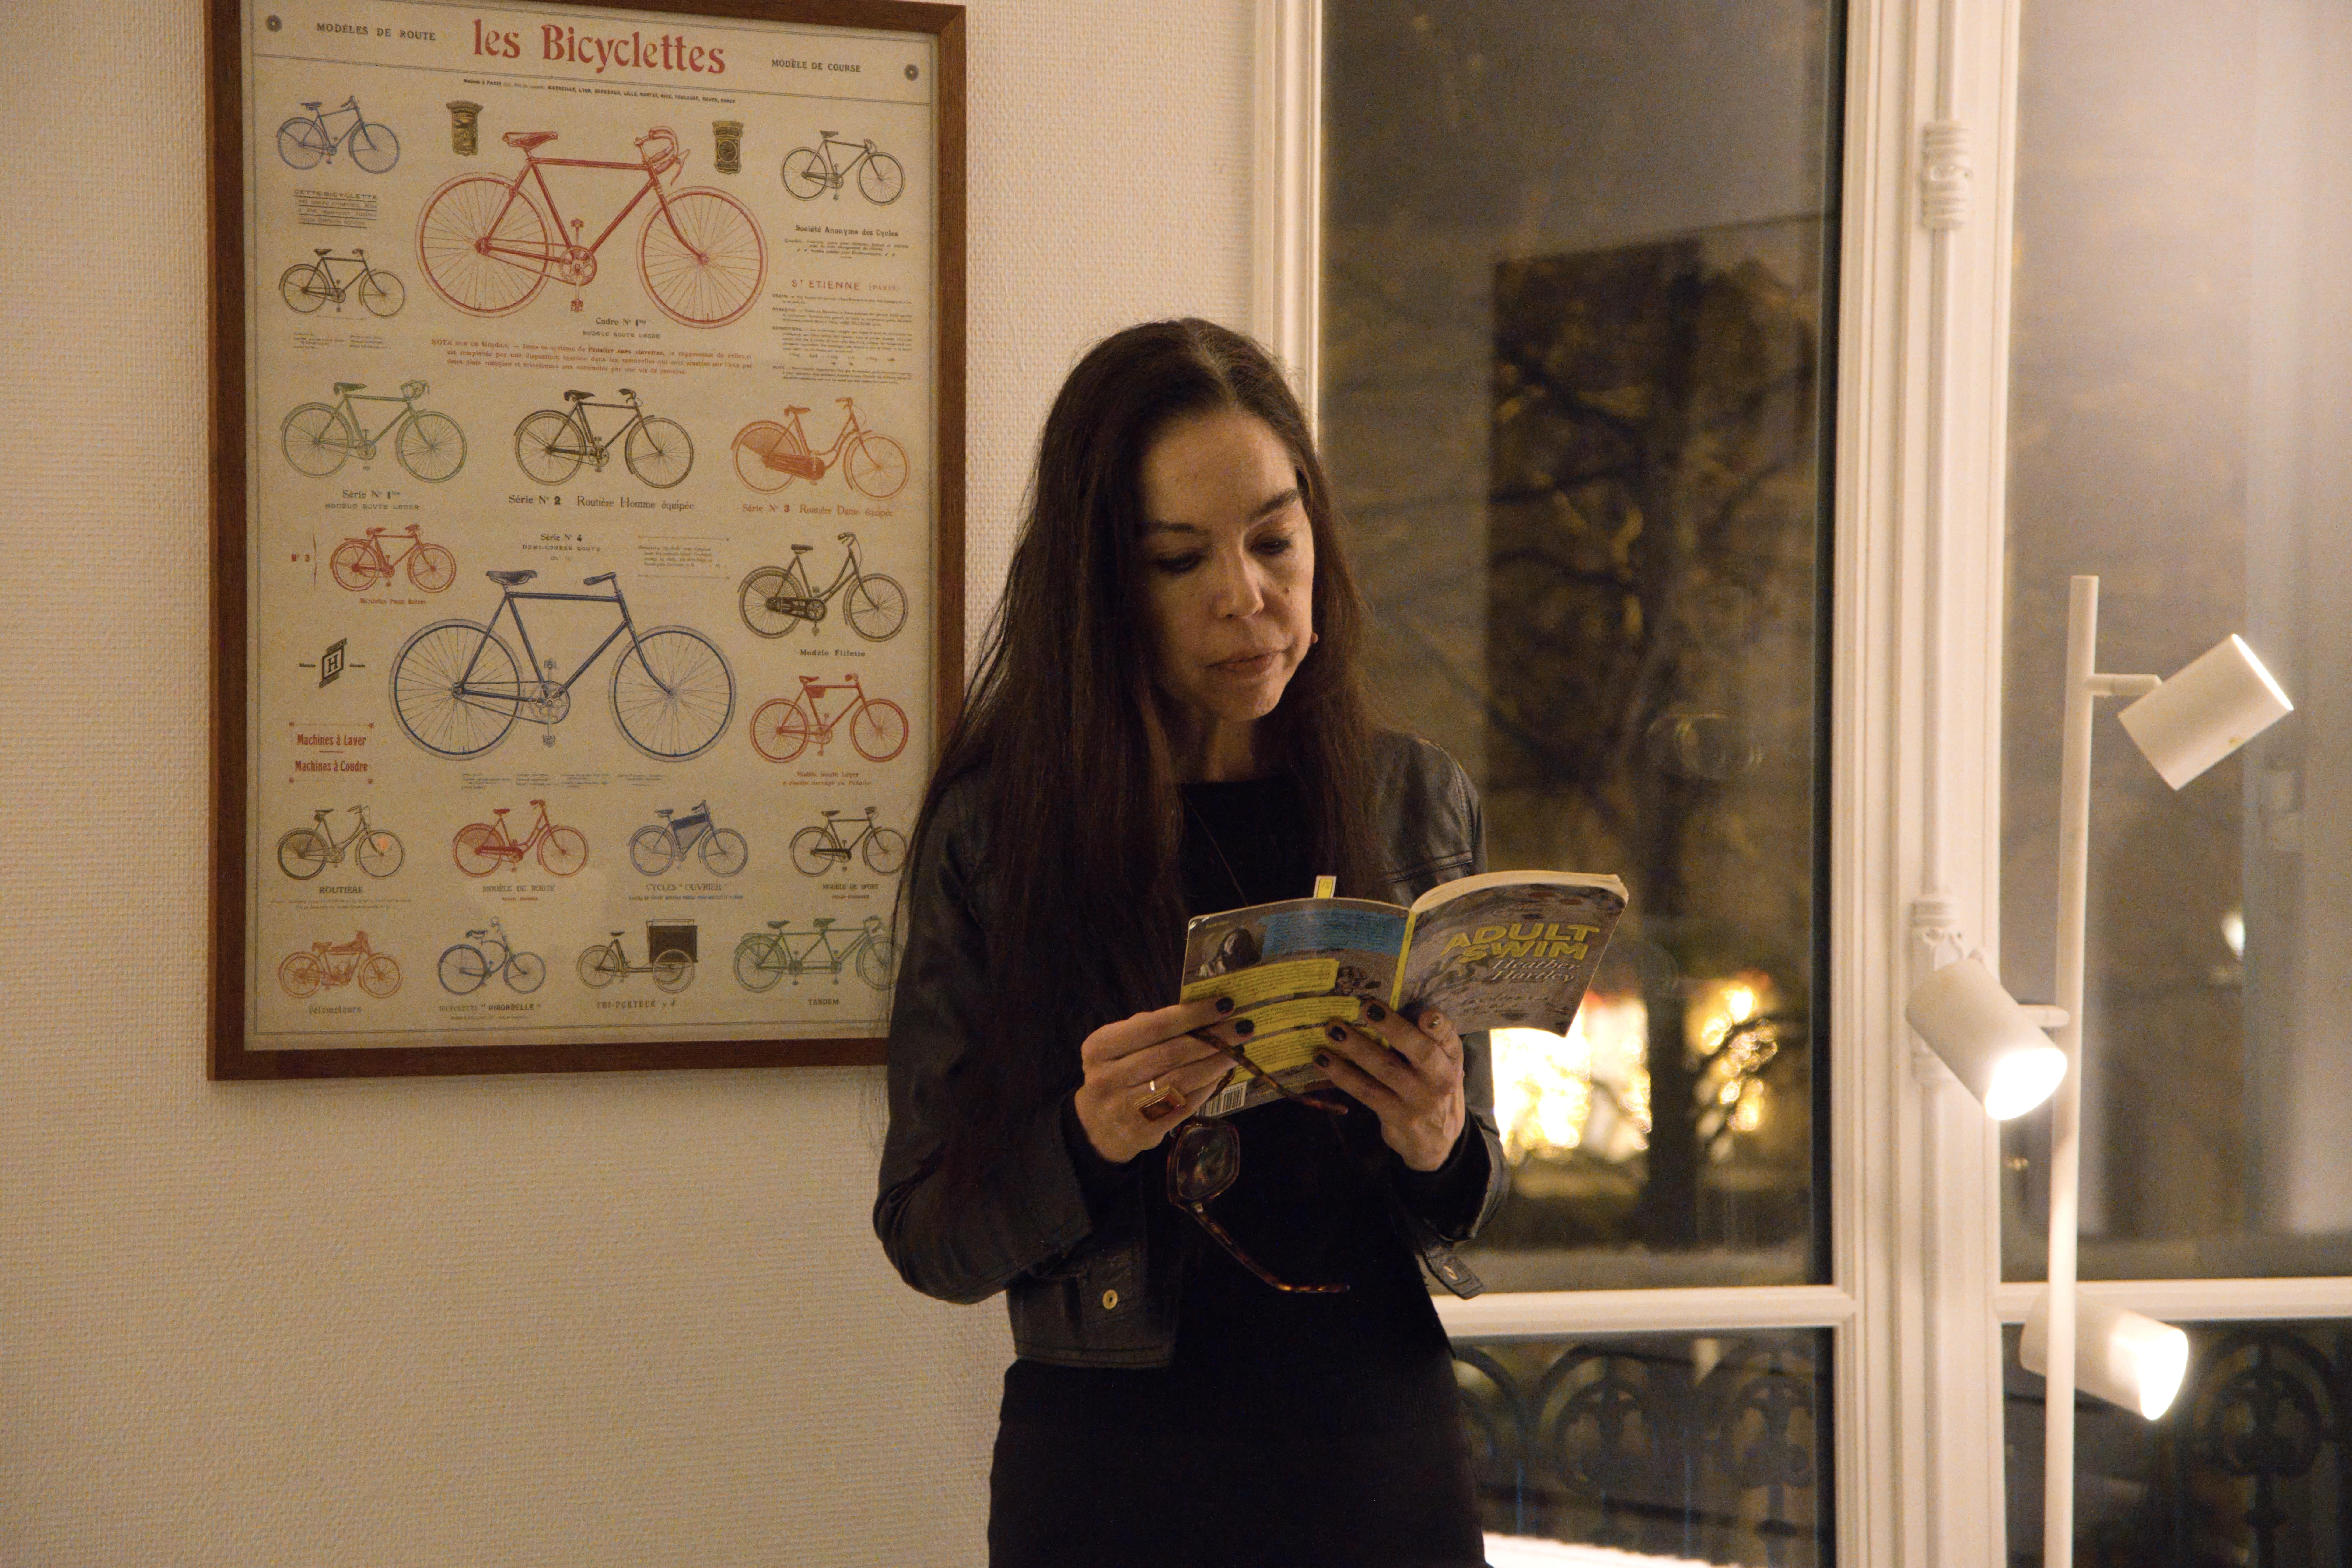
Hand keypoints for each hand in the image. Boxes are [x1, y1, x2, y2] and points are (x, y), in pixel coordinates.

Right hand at [1072, 997, 1251, 1164]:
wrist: (1099, 1127)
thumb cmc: (1118, 1073)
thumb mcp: (1121, 1047)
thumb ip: (1152, 1029)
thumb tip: (1204, 1014)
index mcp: (1100, 1047)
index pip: (1153, 1027)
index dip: (1192, 1014)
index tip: (1223, 1004)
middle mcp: (1107, 1077)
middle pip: (1171, 1053)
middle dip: (1212, 1038)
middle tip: (1241, 1027)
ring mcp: (1124, 1107)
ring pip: (1181, 1080)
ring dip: (1216, 1063)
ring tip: (1237, 1050)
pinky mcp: (1143, 1130)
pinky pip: (1184, 1105)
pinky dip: (1207, 1088)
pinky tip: (1222, 1075)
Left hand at [1314, 1002, 1465, 1171]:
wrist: (1437, 1141)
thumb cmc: (1432, 1089)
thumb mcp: (1441, 1066)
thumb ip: (1427, 1041)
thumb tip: (1389, 1006)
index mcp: (1452, 1060)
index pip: (1451, 1040)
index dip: (1441, 1027)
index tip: (1427, 1014)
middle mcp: (1440, 1080)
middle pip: (1420, 1052)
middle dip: (1393, 1028)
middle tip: (1366, 1007)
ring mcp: (1417, 1100)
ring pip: (1386, 1070)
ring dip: (1357, 1048)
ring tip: (1333, 1030)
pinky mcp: (1395, 1116)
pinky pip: (1366, 1092)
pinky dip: (1342, 1074)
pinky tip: (1322, 1060)